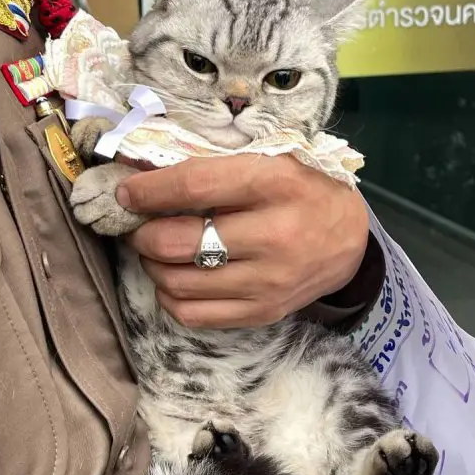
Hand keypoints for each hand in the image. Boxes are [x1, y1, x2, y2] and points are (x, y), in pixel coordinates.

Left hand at [117, 155, 368, 328]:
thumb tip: (145, 174)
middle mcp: (273, 235)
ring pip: (179, 283)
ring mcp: (268, 281)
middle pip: (178, 242)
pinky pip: (194, 315)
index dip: (149, 191)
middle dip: (141, 234)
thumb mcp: (271, 159)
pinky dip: (170, 297)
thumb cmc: (302, 188)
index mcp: (274, 183)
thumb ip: (216, 164)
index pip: (195, 187)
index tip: (124, 193)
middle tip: (136, 226)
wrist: (349, 239)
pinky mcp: (263, 312)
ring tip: (154, 250)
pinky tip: (174, 278)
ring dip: (152, 265)